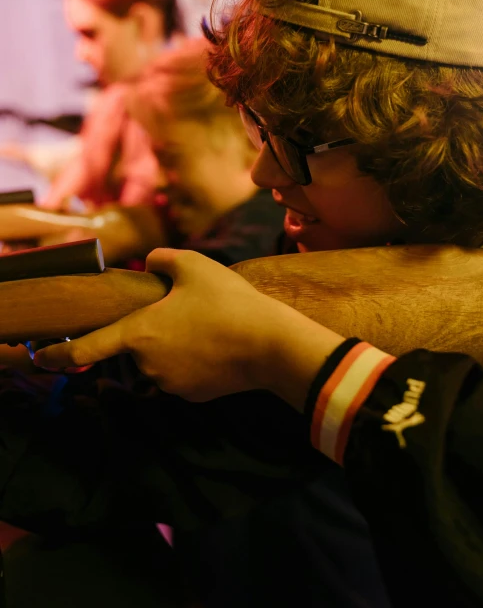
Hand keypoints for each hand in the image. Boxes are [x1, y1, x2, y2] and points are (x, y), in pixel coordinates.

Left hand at [34, 249, 343, 406]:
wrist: (270, 345)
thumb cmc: (228, 302)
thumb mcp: (194, 265)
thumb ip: (162, 259)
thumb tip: (151, 264)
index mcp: (140, 333)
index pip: (88, 347)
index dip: (59, 354)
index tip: (40, 358)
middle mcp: (148, 364)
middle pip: (137, 346)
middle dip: (153, 330)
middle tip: (188, 310)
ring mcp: (171, 384)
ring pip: (162, 361)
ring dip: (174, 345)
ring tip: (209, 325)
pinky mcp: (194, 396)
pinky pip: (183, 374)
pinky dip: (193, 361)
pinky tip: (218, 344)